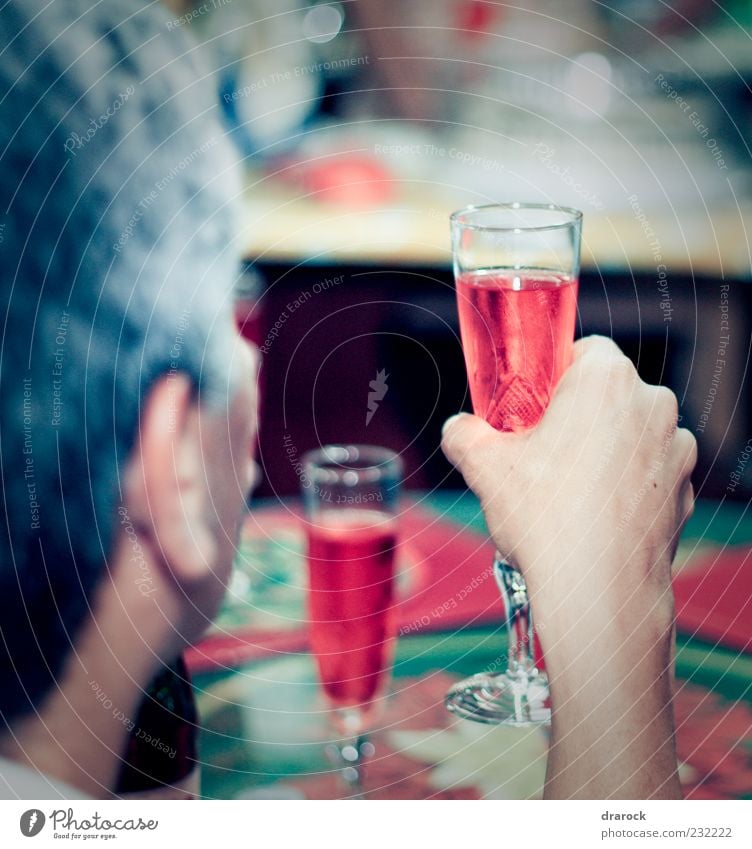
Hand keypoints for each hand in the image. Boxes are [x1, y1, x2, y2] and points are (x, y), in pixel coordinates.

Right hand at [441, 335, 696, 797]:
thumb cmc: (544, 518)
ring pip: (631, 432)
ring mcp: (676, 449)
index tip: (533, 402)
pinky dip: (626, 482)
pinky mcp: (684, 489)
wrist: (598, 591)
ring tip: (568, 487)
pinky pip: (648, 471)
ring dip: (605, 447)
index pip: (583, 350)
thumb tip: (459, 429)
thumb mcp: (482, 466)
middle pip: (608, 393)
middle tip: (541, 448)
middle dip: (578, 413)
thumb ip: (463, 432)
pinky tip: (595, 512)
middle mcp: (652, 404)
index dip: (553, 373)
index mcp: (606, 380)